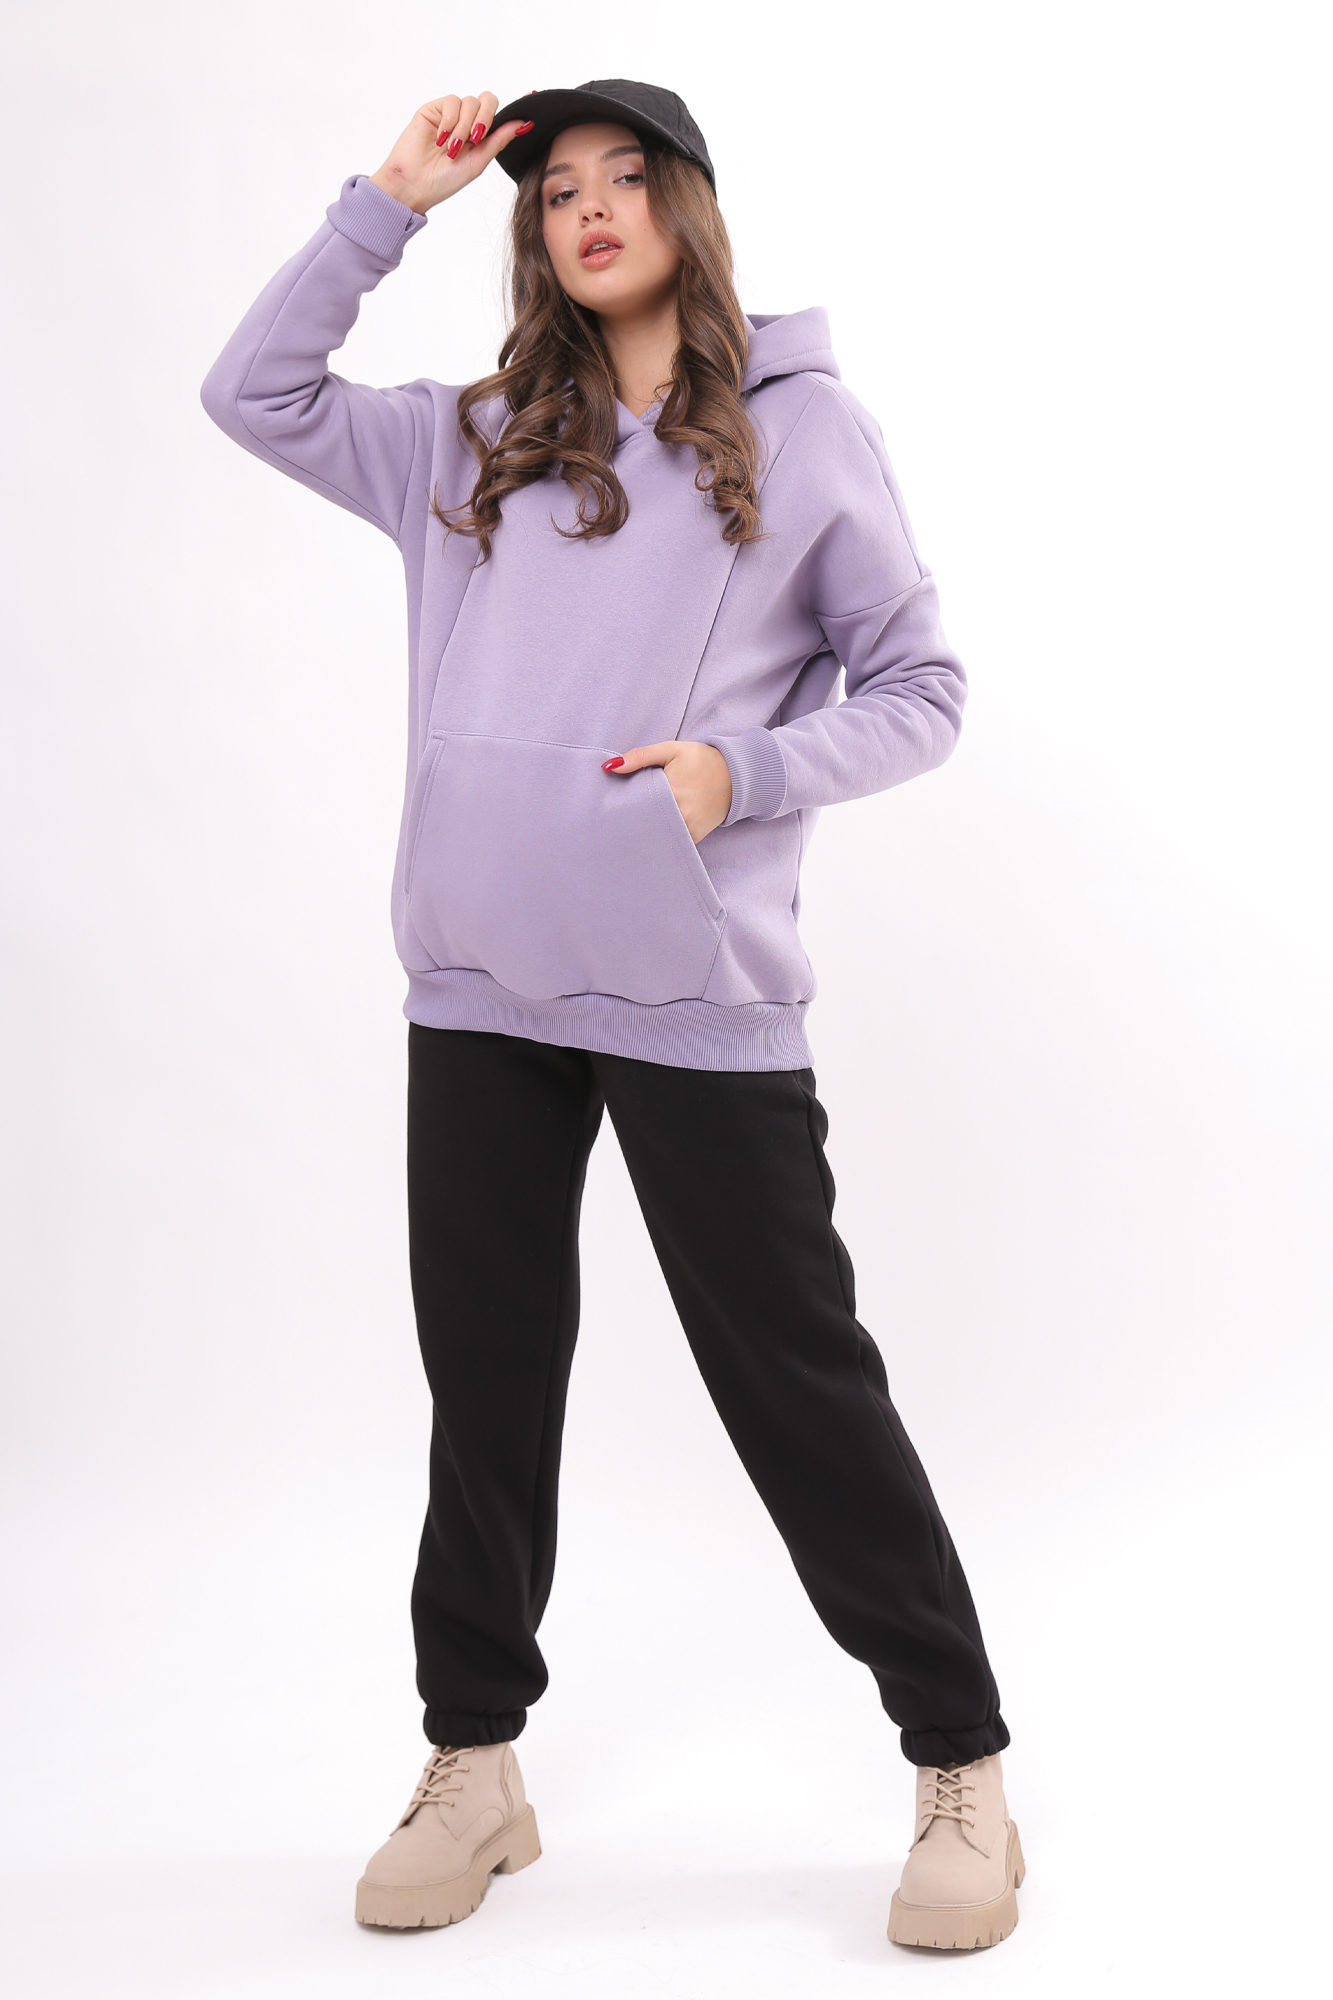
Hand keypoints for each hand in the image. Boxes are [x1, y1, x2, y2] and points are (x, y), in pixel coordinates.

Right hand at [369, 92, 533, 214]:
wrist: (413, 184)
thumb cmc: (443, 181)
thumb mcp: (478, 163)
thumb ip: (498, 141)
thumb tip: (524, 123)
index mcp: (480, 136)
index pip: (499, 114)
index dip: (509, 112)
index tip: (526, 111)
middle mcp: (466, 122)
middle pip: (487, 100)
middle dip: (485, 119)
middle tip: (475, 139)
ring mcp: (450, 114)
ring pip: (469, 102)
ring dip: (463, 126)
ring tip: (452, 148)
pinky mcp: (434, 109)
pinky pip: (451, 101)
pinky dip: (449, 120)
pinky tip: (441, 138)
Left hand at [602, 741, 732, 842]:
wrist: (737, 775)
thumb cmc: (702, 760)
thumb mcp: (671, 750)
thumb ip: (640, 756)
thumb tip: (609, 767)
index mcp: (670, 792)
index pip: (635, 806)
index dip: (622, 807)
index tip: (612, 808)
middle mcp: (679, 815)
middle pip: (643, 824)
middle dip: (631, 822)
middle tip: (616, 821)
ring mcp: (688, 829)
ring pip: (657, 836)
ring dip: (646, 832)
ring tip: (633, 828)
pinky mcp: (695, 838)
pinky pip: (672, 843)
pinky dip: (662, 838)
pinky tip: (653, 833)